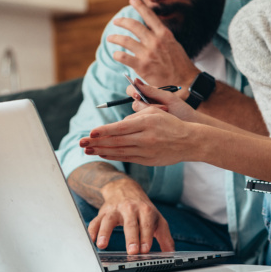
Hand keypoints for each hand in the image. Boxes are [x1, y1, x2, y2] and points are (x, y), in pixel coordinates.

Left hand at [79, 108, 194, 165]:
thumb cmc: (170, 123)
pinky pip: (127, 158)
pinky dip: (113, 156)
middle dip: (97, 142)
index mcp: (146, 122)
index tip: (91, 132)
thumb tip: (118, 123)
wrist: (189, 141)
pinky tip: (103, 153)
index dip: (104, 131)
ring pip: (120, 151)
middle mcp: (145, 137)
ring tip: (87, 149)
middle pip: (116, 141)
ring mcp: (146, 151)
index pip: (120, 127)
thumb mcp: (155, 111)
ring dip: (102, 150)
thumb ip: (136, 115)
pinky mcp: (148, 160)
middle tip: (81, 142)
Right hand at [89, 177, 174, 254]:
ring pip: (109, 220)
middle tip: (132, 251)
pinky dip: (92, 230)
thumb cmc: (142, 207)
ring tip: (103, 244)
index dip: (147, 237)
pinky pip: (96, 221)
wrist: (125, 188)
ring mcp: (115, 210)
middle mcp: (130, 209)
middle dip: (131, 237)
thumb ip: (164, 237)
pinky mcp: (103, 212)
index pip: (147, 224)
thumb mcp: (157, 218)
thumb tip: (171, 254)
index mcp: (145, 210)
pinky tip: (92, 239)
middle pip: (130, 223)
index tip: (146, 250)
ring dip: (105, 232)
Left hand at [107, 0, 198, 88]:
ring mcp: (148, 53)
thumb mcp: (173, 46)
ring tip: (110, 38)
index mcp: (165, 34)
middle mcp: (156, 41)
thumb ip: (161, 38)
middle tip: (116, 21)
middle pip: (134, 25)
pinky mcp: (142, 66)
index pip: (150, 16)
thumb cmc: (180, 66)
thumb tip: (149, 33)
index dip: (140, 6)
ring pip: (125, 40)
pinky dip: (118, 54)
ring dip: (115, 38)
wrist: (186, 82)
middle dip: (122, 21)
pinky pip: (124, 56)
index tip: (132, 0)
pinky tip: (116, 55)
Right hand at [128, 79, 194, 121]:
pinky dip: (151, 120)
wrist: (191, 125)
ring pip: (138, 113)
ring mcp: (148, 116)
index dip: (132, 91)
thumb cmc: (181, 109)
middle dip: (144, 105)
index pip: (133, 89)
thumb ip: (152, 90)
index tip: (137, 95)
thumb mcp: (168, 98)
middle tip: (159, 106)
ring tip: (166, 111)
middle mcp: (146, 104)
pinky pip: (143, 122)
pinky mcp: (149, 125)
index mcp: (150, 94)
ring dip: (151, 112)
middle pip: (134, 103)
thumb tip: (136, 80)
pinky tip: (162, 119)